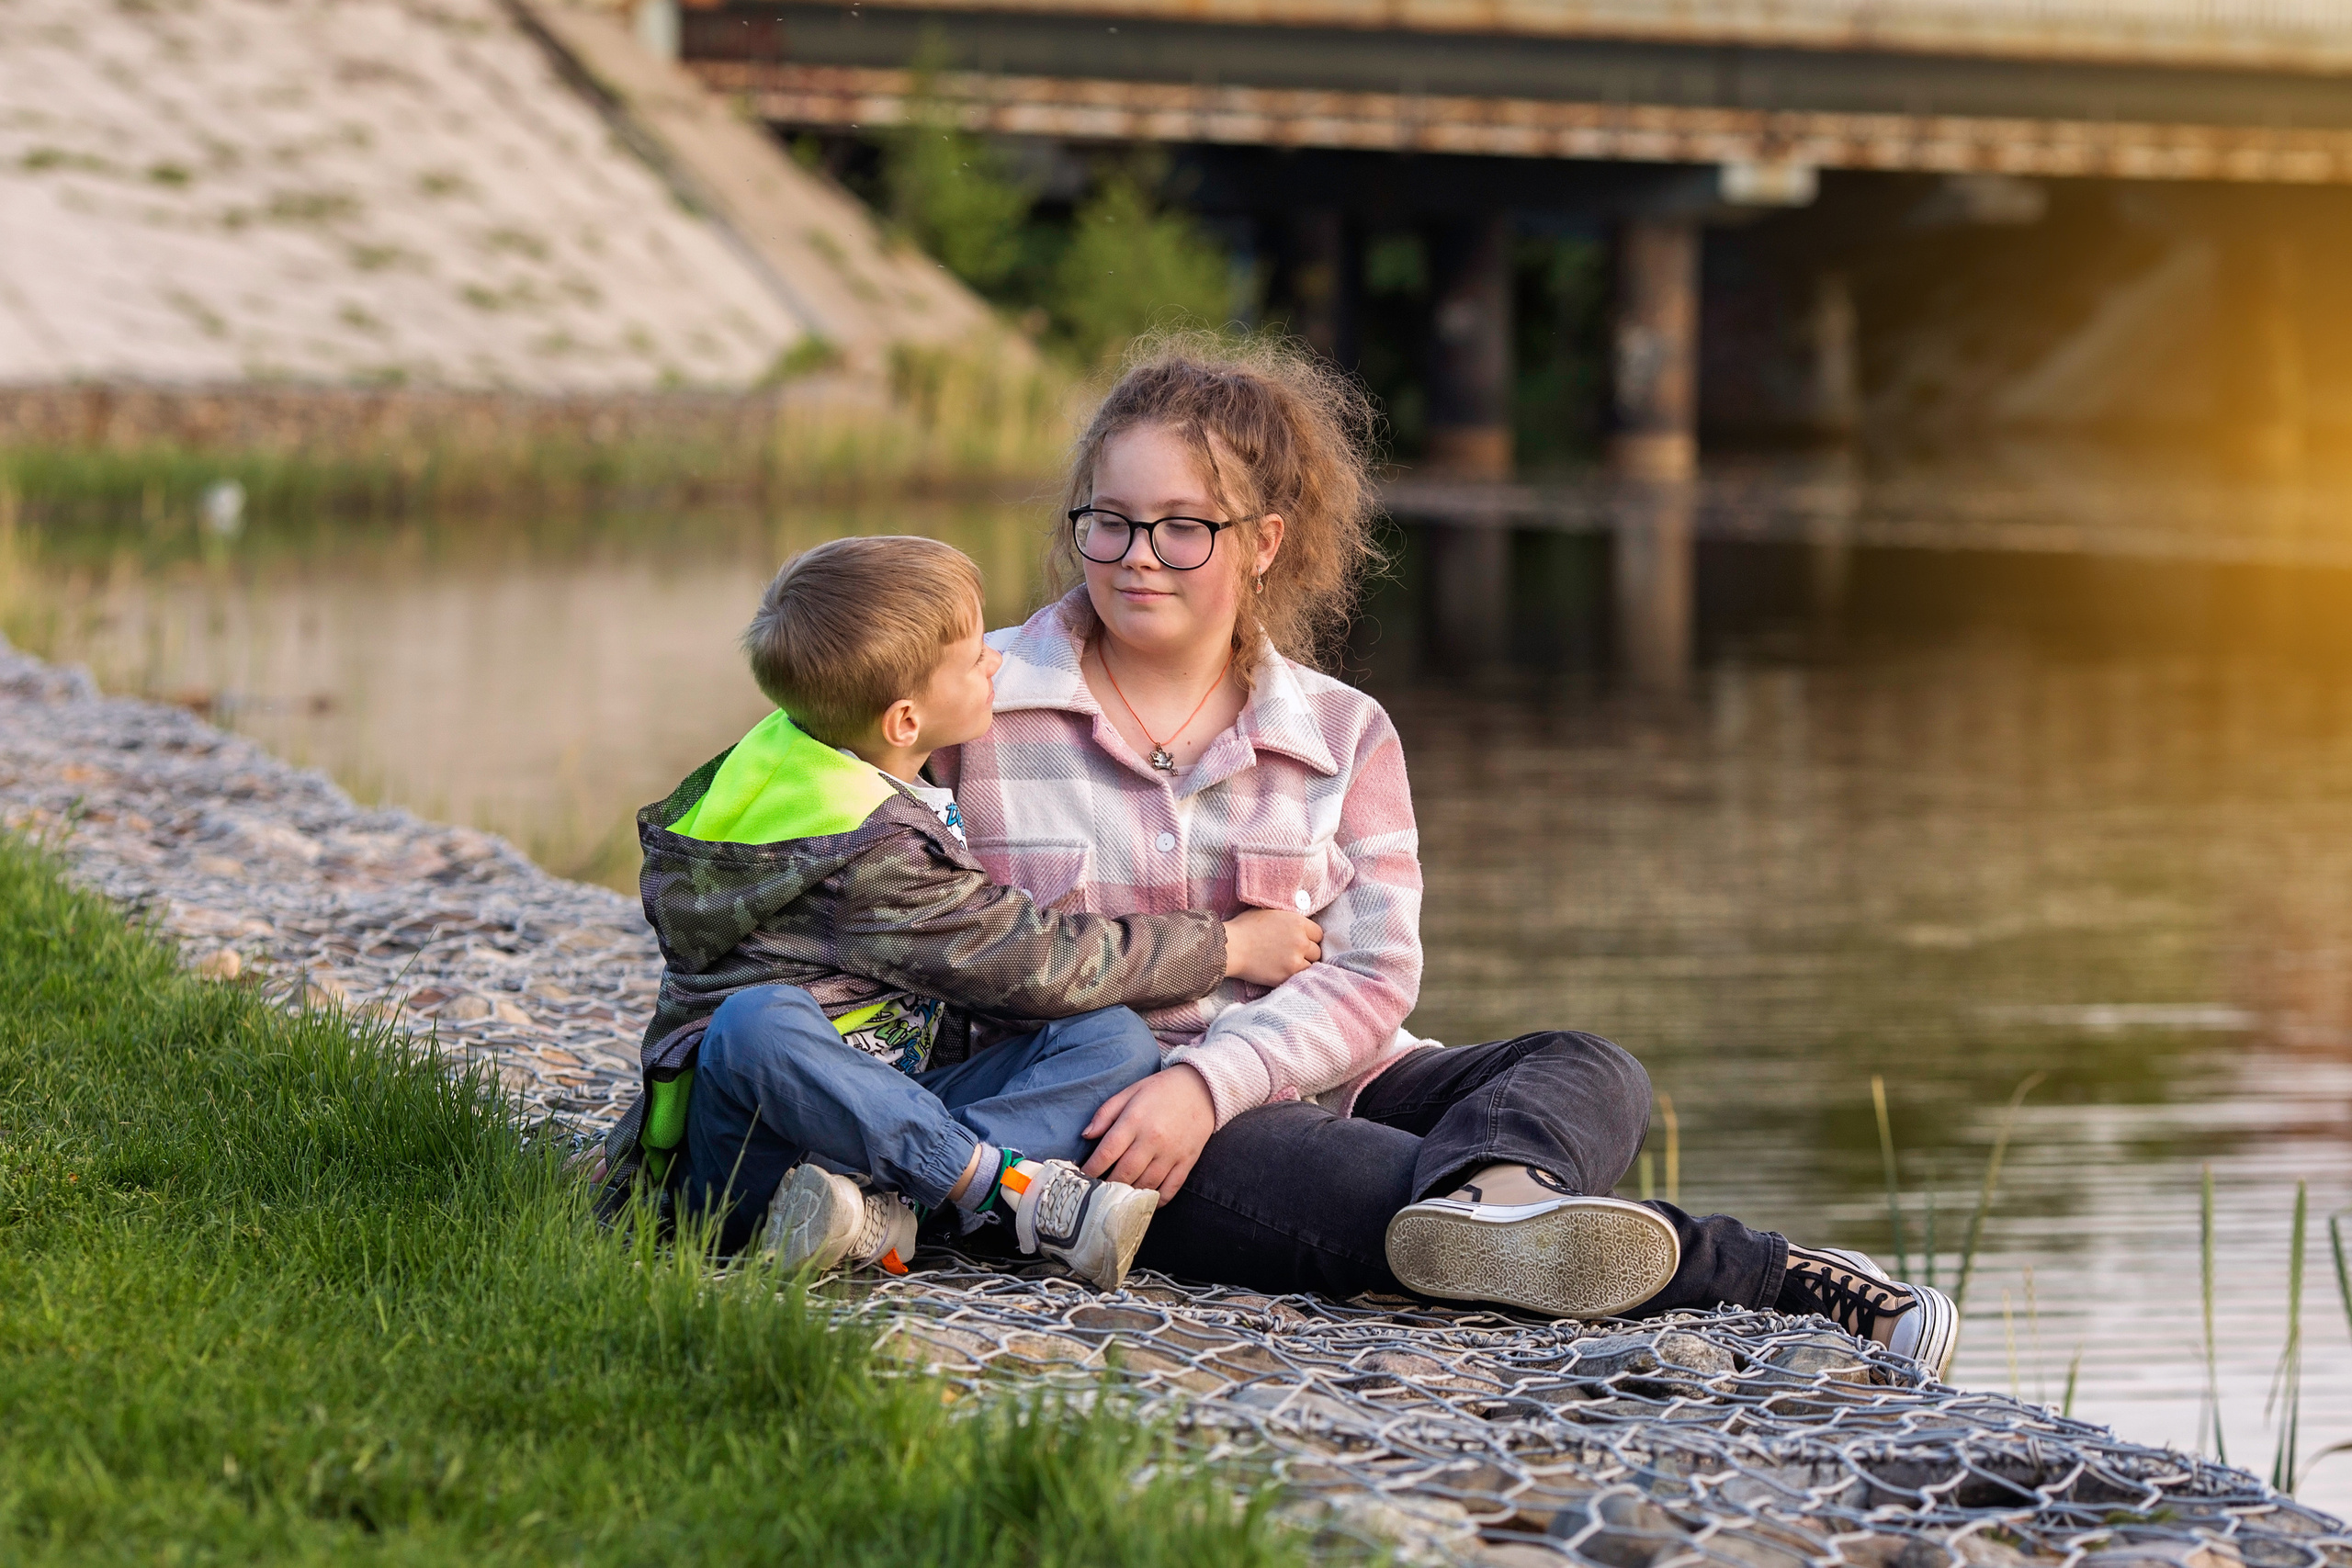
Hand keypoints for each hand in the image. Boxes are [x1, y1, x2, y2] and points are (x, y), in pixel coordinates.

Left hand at [1082, 1064, 1216, 1198]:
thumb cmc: (1161, 1090)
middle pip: (1124, 1173)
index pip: (1106, 1152)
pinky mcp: (1187, 1162)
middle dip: (1106, 1186)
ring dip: (1128, 1195)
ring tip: (1115, 1199)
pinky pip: (1170, 1188)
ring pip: (1145, 1184)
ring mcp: (1171, 1153)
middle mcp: (1152, 1139)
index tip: (1081, 1177)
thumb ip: (1105, 1113)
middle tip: (1096, 1193)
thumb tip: (1086, 1135)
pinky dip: (1156, 1200)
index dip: (1091, 1168)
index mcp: (1135, 1120)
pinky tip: (1144, 1200)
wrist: (1202, 1088)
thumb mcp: (1130, 1092)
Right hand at [1221, 907, 1322, 986]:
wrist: (1231, 948)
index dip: (1309, 938)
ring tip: (1288, 964)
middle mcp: (1301, 940)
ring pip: (1312, 965)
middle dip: (1307, 952)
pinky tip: (1285, 972)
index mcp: (1298, 922)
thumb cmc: (1244, 928)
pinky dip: (1297, 975)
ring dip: (1303, 965)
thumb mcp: (1270, 913)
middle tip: (1292, 954)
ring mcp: (1295, 959)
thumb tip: (1298, 926)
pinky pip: (1303, 977)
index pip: (1318, 933)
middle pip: (1316, 950)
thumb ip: (1289, 920)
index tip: (1300, 941)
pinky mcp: (1288, 975)